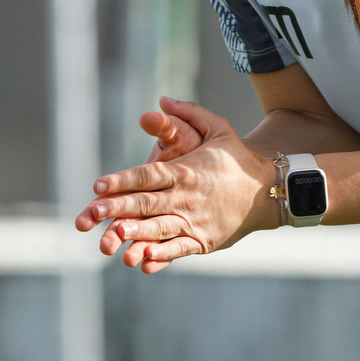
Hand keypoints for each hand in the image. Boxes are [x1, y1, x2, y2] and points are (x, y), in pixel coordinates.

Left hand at [74, 100, 274, 272]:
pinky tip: (143, 261)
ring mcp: (195, 221)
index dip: (122, 180)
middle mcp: (187, 197)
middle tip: (92, 212)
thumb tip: (161, 100)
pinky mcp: (203, 240)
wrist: (267, 191)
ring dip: (135, 234)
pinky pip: (179, 249)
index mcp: (186, 171)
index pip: (148, 175)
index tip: (98, 185)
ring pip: (159, 228)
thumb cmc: (237, 158)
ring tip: (112, 238)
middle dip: (118, 208)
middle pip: (147, 203)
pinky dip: (162, 256)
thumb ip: (189, 113)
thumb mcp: (219, 127)